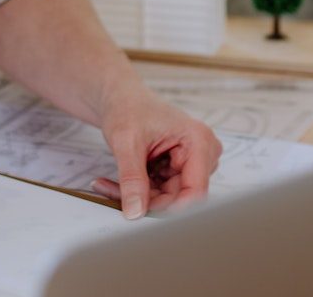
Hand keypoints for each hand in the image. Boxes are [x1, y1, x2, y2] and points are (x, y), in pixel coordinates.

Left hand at [90, 83, 222, 218]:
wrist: (121, 98)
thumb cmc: (128, 108)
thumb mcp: (126, 142)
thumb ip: (132, 178)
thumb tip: (135, 212)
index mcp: (198, 141)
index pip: (195, 191)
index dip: (171, 209)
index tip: (141, 213)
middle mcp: (202, 153)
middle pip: (180, 197)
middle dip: (146, 200)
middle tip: (114, 193)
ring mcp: (192, 163)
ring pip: (168, 198)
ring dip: (139, 196)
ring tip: (110, 184)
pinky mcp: (180, 170)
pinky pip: (161, 193)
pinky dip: (139, 191)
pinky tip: (119, 182)